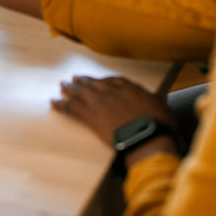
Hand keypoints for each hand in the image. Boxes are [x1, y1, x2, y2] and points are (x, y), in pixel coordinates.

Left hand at [51, 75, 174, 154]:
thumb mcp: (162, 108)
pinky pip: (72, 108)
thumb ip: (153, 102)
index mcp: (130, 88)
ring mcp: (101, 102)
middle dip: (83, 81)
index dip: (103, 80)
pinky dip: (61, 105)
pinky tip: (54, 103)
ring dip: (70, 89)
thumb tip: (155, 102)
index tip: (96, 80)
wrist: (147, 137)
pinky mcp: (91, 116)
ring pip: (81, 92)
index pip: (113, 80)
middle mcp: (113, 91)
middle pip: (94, 84)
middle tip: (73, 78)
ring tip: (62, 86)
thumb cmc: (159, 126)